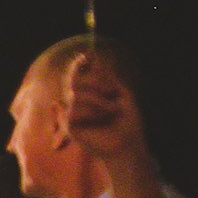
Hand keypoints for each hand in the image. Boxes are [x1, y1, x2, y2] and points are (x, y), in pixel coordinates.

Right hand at [64, 50, 147, 165]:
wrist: (127, 142)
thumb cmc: (127, 120)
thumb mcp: (121, 93)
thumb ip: (106, 78)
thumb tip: (94, 59)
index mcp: (91, 93)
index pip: (77, 75)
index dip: (78, 64)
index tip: (87, 56)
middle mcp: (79, 102)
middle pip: (75, 81)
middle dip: (95, 81)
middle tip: (113, 91)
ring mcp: (73, 115)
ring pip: (76, 94)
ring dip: (98, 99)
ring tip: (112, 110)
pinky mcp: (70, 126)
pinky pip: (75, 110)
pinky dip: (91, 111)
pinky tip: (101, 119)